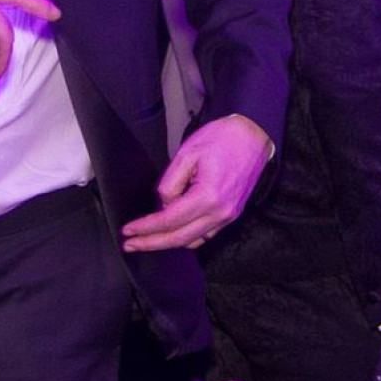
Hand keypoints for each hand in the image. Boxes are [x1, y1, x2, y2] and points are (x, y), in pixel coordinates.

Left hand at [122, 113, 271, 251]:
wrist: (253, 136)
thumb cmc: (222, 139)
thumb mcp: (187, 154)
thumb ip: (170, 182)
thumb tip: (164, 204)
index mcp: (208, 197)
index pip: (169, 220)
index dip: (146, 228)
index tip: (128, 231)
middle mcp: (220, 213)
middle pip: (179, 239)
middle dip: (151, 243)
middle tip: (130, 245)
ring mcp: (228, 217)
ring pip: (193, 241)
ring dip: (168, 243)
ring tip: (145, 240)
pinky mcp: (231, 215)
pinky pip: (205, 236)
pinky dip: (186, 238)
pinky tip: (171, 233)